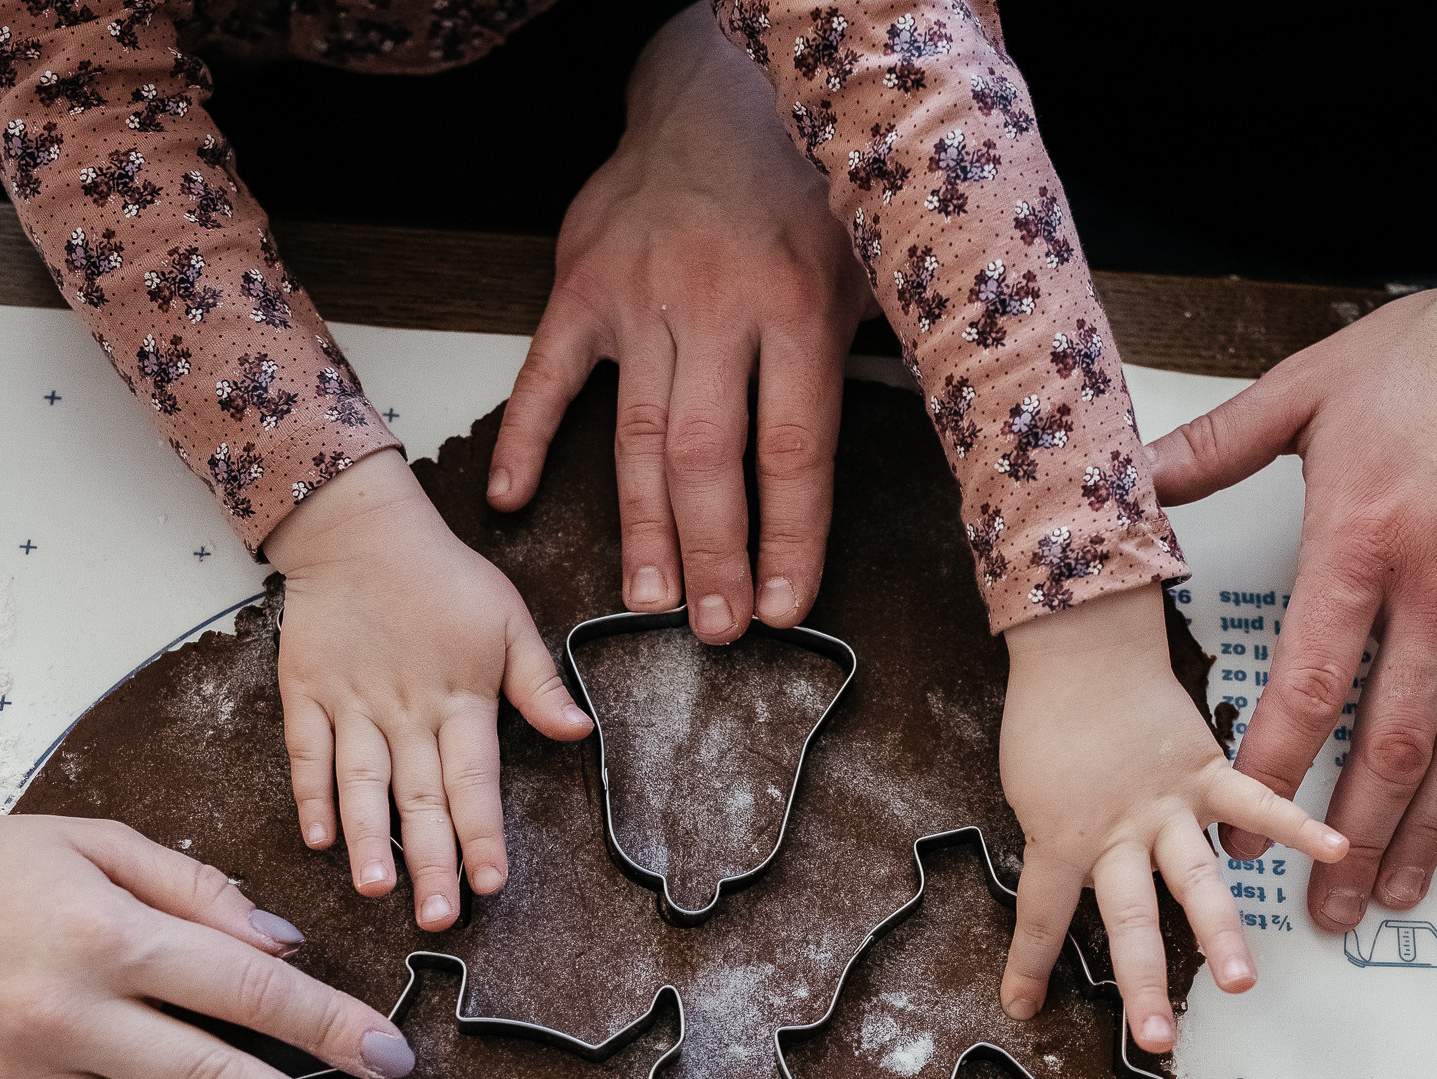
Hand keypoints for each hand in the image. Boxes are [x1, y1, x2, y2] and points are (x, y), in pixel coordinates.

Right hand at [264, 449, 592, 927]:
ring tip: (376, 889)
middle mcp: (406, 711)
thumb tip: (580, 730)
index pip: (475, 780)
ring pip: (361, 784)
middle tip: (437, 917)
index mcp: (461, 699)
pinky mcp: (306, 693)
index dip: (483, 834)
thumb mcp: (508, 620)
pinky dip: (310, 794)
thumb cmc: (442, 577)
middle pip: (421, 798)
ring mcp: (352, 704)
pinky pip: (307, 752)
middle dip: (431, 862)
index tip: (490, 882)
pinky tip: (317, 838)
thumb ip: (538, 684)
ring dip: (368, 839)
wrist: (359, 529)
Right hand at [485, 0, 873, 642]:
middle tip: (714, 630)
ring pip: (638, 437)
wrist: (720, 91)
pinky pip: (545, 375)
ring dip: (641, 529)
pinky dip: (528, 439)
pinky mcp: (581, 285)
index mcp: (798, 308)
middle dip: (713, 557)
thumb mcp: (871, 264)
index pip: (794, 453)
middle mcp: (716, 307)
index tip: (789, 608)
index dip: (792, 540)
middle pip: (710, 461)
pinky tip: (514, 502)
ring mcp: (639, 298)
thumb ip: (870, 357)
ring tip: (646, 602)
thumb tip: (922, 450)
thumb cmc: (805, 188)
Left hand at [998, 589, 1348, 1052]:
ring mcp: (1166, 807)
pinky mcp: (1205, 773)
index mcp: (1061, 838)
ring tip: (1243, 980)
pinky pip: (1256, 802)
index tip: (1023, 1008)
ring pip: (1196, 880)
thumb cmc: (1048, 717)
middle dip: (1144, 982)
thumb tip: (1080, 876)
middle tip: (1156, 1036)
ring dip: (1221, 932)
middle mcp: (1117, 834)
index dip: (1029, 965)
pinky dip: (1297, 825)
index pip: (1041, 916)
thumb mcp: (1030, 791)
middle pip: (1129, 920)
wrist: (1079, 647)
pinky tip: (1337, 848)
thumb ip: (1061, 839)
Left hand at [1147, 227, 1436, 930]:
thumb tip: (1134, 479)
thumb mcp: (1315, 386)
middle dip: (1349, 839)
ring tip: (1399, 894)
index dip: (1270, 769)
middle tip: (1324, 912)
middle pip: (1388, 741)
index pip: (1306, 684)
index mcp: (1362, 538)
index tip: (1241, 832)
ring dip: (1431, 832)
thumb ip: (1218, 446)